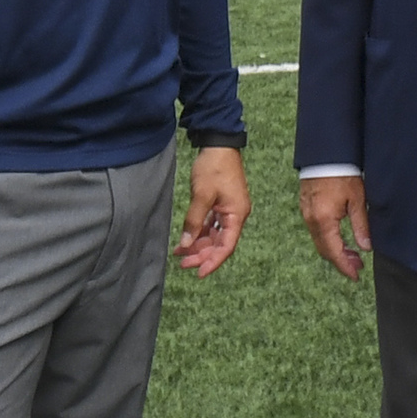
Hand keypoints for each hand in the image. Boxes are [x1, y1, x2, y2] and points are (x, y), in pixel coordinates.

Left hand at [174, 147, 249, 276]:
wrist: (218, 144)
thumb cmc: (214, 167)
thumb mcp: (202, 194)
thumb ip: (194, 220)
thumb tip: (187, 243)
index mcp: (237, 215)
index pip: (226, 247)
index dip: (213, 262)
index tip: (198, 272)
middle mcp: (235, 215)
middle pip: (220, 243)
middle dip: (202, 254)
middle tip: (183, 263)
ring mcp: (228, 210)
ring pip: (214, 235)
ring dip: (198, 244)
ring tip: (180, 253)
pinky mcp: (220, 204)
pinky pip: (210, 225)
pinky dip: (198, 232)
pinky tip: (185, 239)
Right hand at [300, 175, 370, 281]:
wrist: (325, 153)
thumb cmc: (342, 172)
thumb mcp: (358, 200)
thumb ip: (361, 225)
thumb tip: (366, 248)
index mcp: (324, 220)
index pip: (333, 252)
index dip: (345, 266)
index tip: (355, 276)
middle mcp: (311, 219)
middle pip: (324, 250)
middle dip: (340, 261)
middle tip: (358, 267)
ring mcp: (306, 213)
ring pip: (319, 241)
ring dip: (334, 250)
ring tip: (352, 253)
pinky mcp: (306, 206)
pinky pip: (315, 230)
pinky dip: (328, 239)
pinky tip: (340, 238)